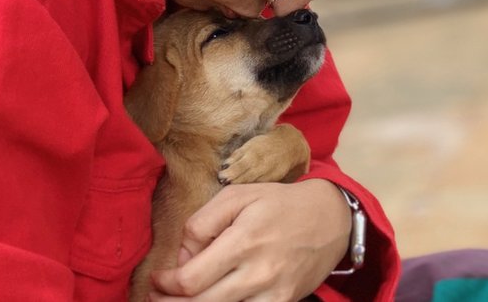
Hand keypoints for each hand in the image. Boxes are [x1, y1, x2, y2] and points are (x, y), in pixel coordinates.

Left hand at [150, 179, 350, 301]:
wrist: (329, 218)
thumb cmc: (278, 204)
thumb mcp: (238, 195)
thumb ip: (202, 223)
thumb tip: (183, 258)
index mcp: (244, 241)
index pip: (191, 279)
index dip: (166, 285)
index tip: (158, 279)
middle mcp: (259, 272)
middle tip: (158, 298)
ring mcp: (274, 293)